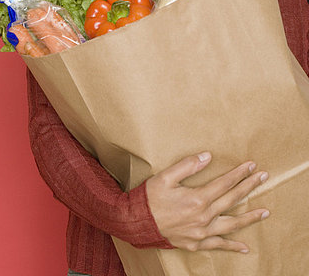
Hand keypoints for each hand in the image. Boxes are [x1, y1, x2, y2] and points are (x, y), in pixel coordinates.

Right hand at [145, 152, 268, 252]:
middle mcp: (203, 216)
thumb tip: (208, 156)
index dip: (239, 174)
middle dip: (249, 187)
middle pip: (232, 200)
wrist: (137, 222)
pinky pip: (218, 245)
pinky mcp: (196, 243)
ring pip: (232, 224)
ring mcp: (201, 232)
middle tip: (263, 178)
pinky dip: (232, 245)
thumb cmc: (150, 197)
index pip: (225, 183)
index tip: (251, 166)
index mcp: (197, 198)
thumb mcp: (166, 176)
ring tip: (265, 212)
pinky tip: (244, 246)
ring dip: (249, 217)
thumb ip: (188, 165)